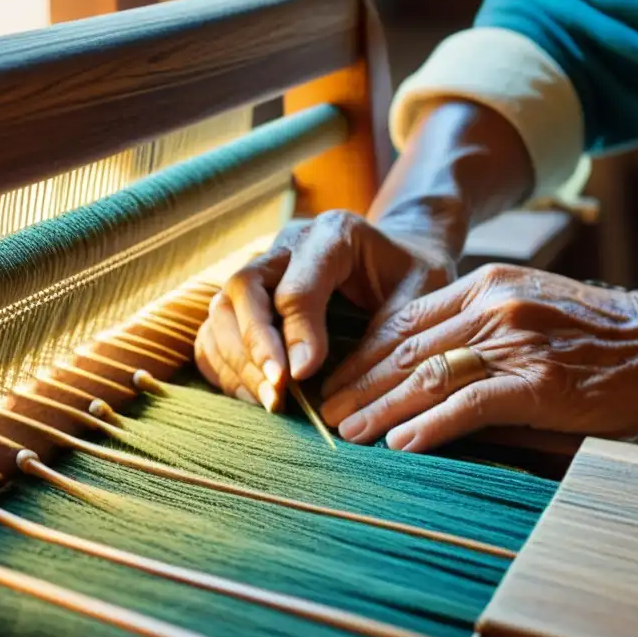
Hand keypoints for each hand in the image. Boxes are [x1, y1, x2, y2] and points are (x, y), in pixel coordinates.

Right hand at [194, 210, 453, 410]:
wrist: (401, 255)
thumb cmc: (414, 275)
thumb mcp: (421, 293)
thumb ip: (384, 329)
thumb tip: (331, 382)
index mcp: (333, 234)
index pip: (296, 283)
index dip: (296, 332)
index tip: (304, 374)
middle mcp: (288, 244)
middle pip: (244, 287)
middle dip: (254, 346)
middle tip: (277, 394)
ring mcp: (263, 267)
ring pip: (222, 309)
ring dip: (237, 361)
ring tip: (269, 403)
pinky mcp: (250, 295)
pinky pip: (216, 329)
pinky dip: (226, 366)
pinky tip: (254, 395)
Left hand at [319, 263, 637, 451]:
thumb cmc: (602, 335)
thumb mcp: (534, 306)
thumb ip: (481, 324)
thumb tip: (426, 362)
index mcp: (487, 285)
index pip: (406, 320)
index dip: (365, 353)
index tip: (340, 380)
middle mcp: (494, 306)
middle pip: (406, 348)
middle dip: (360, 383)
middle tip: (325, 412)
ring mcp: (515, 343)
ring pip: (427, 375)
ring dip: (380, 409)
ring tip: (347, 434)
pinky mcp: (539, 383)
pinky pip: (468, 405)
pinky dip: (428, 427)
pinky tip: (400, 446)